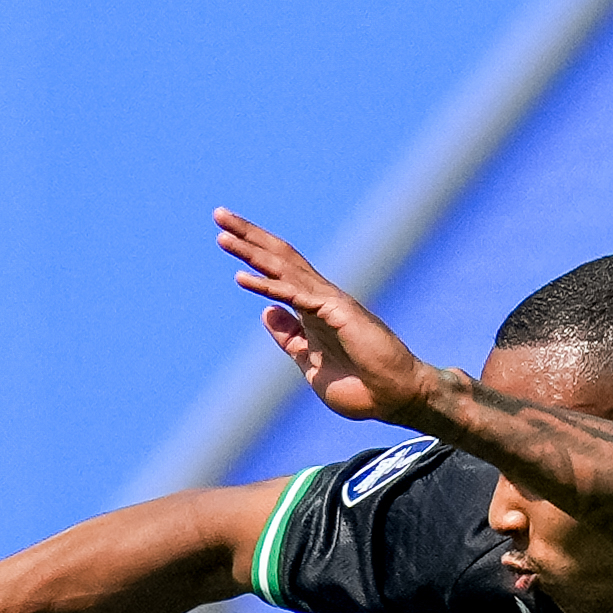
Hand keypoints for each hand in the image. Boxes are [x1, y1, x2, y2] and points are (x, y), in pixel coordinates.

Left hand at [217, 208, 435, 426]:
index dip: (252, 252)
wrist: (393, 397)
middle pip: (278, 258)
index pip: (277, 271)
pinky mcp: (336, 313)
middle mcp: (320, 297)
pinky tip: (242, 277)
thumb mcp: (309, 360)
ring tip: (223, 235)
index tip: (225, 236)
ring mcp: (329, 303)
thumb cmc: (359, 384)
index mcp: (312, 308)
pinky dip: (269, 287)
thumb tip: (266, 312)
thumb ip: (289, 336)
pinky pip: (296, 297)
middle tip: (219, 215)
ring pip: (284, 270)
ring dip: (252, 252)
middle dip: (248, 236)